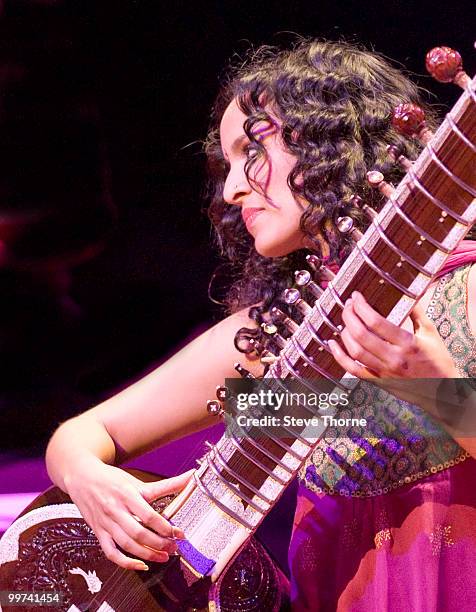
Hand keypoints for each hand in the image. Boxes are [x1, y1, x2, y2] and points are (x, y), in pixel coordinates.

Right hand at [65, 461, 192, 570]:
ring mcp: (106, 523)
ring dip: (148, 554)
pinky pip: (111, 553)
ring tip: (163, 557)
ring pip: (128, 545)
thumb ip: (164, 485)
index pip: (149, 516)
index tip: (179, 533)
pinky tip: (140, 565)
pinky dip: (126, 562)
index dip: (166, 527)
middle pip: (139, 533)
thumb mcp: (137, 481)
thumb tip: (190, 477)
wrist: (82, 477)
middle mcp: (115, 510)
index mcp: (127, 494)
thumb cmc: (111, 478)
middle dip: (160, 543)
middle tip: (174, 547)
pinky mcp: (99, 533)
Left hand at [328, 291, 458, 381]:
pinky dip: (340, 357)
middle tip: (348, 305)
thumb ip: (417, 313)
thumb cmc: (438, 360)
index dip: (362, 307)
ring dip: (344, 334)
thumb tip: (408, 292)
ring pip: (355, 352)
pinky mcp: (379, 382)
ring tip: (344, 321)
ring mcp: (385, 372)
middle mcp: (394, 358)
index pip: (376, 322)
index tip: (356, 297)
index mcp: (408, 343)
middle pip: (362, 335)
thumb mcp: (431, 333)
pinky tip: (333, 345)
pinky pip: (354, 370)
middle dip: (350, 316)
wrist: (442, 391)